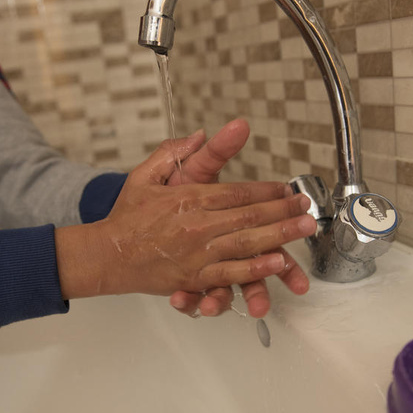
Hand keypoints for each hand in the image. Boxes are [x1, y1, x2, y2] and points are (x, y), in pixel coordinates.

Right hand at [54, 136, 315, 299]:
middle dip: (284, 210)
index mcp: (189, 198)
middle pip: (250, 216)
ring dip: (280, 235)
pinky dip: (255, 268)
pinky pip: (230, 274)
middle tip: (308, 207)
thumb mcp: (145, 175)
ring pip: (247, 243)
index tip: (287, 189)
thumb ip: (173, 152)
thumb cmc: (127, 216)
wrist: (105, 254)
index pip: (238, 192)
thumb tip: (200, 135)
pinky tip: (278, 263)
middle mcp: (197, 225)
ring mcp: (197, 253)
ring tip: (304, 229)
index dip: (267, 190)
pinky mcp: (194, 277)